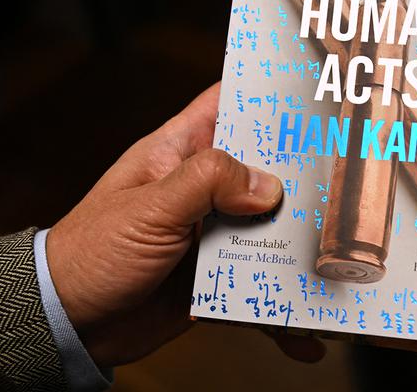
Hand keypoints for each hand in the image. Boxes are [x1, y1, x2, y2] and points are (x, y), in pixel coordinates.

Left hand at [47, 83, 319, 366]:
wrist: (70, 324)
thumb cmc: (90, 252)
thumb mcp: (149, 207)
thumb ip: (206, 184)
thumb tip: (268, 184)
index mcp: (180, 151)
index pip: (227, 103)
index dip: (265, 92)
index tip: (310, 91)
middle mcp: (203, 187)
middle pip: (265, 166)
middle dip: (302, 170)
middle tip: (346, 173)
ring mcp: (214, 230)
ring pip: (271, 225)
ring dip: (299, 241)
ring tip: (340, 249)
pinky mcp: (219, 274)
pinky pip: (261, 281)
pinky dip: (282, 302)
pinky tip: (304, 325)